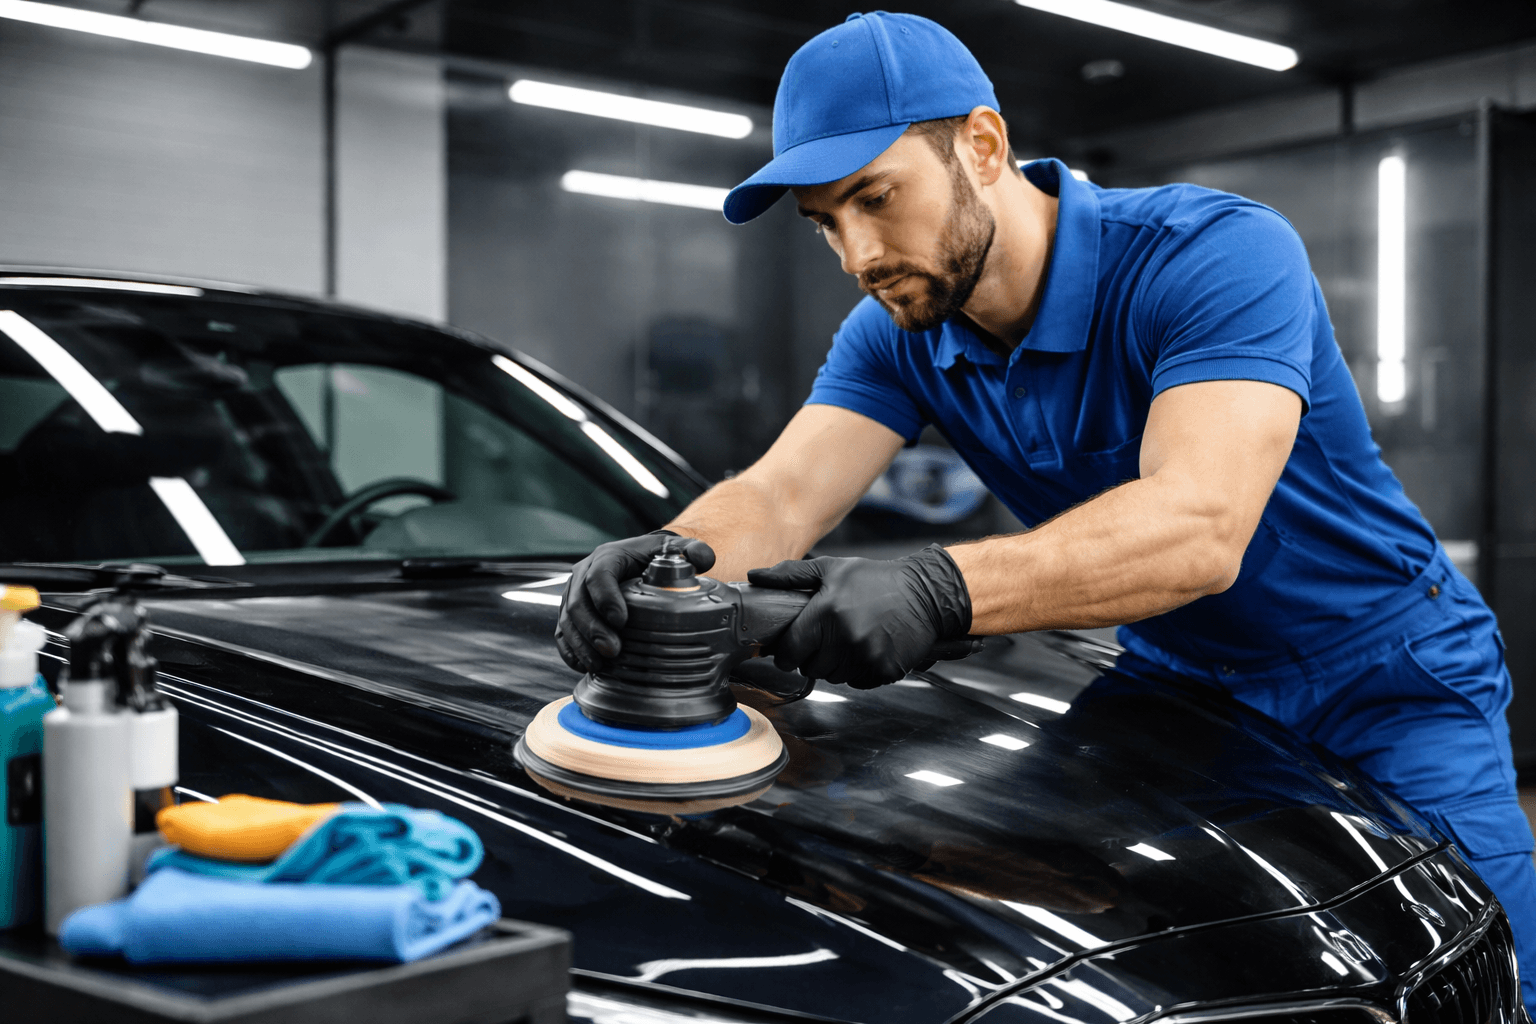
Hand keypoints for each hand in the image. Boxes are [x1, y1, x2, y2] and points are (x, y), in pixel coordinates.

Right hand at [555, 531, 714, 671]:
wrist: (637, 561)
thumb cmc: (652, 557)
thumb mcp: (672, 549)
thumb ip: (691, 550)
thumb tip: (705, 558)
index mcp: (608, 557)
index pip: (599, 575)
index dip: (606, 598)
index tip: (621, 620)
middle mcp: (584, 574)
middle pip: (578, 602)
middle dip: (593, 629)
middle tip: (612, 650)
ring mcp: (574, 596)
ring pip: (566, 621)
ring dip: (581, 645)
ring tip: (599, 665)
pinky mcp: (571, 615)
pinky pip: (562, 634)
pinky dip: (571, 652)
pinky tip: (585, 666)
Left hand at [747, 545, 971, 688]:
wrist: (927, 593)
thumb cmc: (877, 580)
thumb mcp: (832, 569)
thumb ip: (791, 575)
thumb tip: (755, 576)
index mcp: (826, 612)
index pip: (790, 649)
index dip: (786, 652)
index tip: (790, 649)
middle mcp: (845, 637)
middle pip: (810, 668)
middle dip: (812, 657)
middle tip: (827, 640)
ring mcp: (866, 656)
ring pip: (833, 677)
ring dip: (836, 665)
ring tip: (850, 641)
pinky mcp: (884, 670)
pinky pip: (858, 683)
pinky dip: (859, 672)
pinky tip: (868, 649)